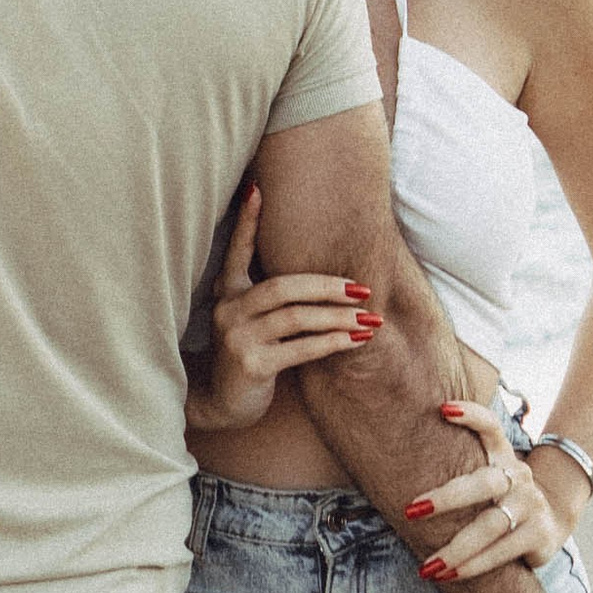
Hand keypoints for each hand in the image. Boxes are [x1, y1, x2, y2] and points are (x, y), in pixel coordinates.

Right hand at [191, 184, 375, 434]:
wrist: (224, 403)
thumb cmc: (251, 354)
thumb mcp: (255, 321)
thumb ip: (275, 298)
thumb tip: (323, 276)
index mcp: (228, 292)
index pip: (237, 251)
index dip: (246, 221)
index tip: (257, 189)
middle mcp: (228, 310)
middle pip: (283, 286)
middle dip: (327, 285)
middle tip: (362, 288)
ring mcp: (237, 338)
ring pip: (295, 317)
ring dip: (338, 317)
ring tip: (369, 319)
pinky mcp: (251, 365)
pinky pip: (299, 348)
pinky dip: (332, 343)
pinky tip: (356, 341)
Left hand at [402, 399, 570, 585]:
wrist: (548, 525)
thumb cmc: (498, 498)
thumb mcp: (484, 476)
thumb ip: (454, 465)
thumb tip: (390, 458)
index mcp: (502, 456)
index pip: (490, 428)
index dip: (471, 415)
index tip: (442, 409)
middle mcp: (518, 476)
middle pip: (485, 483)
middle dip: (448, 498)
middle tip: (412, 510)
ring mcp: (530, 505)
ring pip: (491, 525)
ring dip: (456, 548)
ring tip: (428, 565)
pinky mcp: (538, 535)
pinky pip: (502, 551)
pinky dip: (474, 565)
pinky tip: (450, 575)